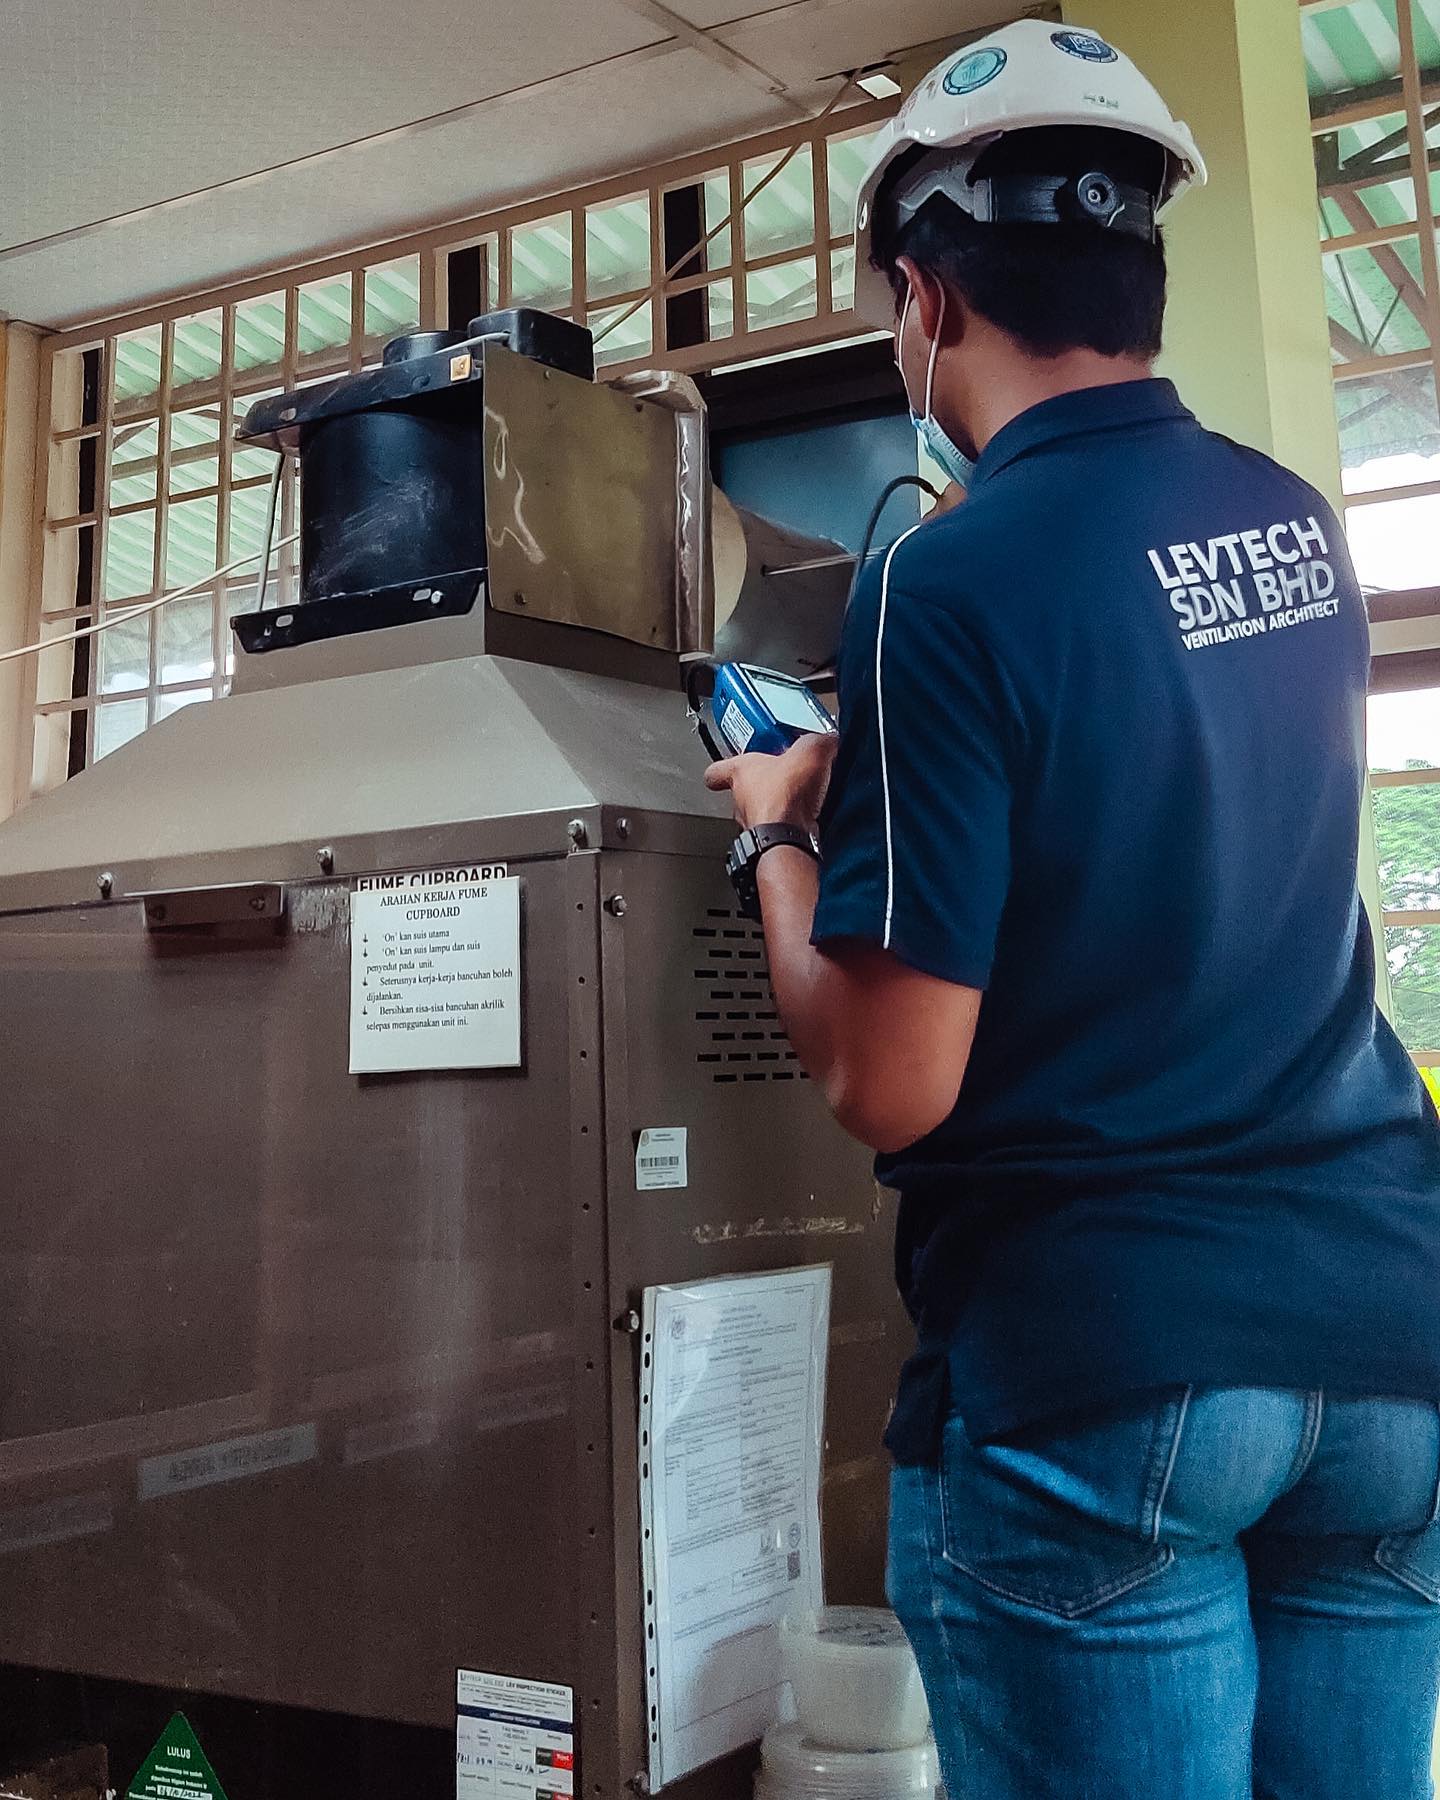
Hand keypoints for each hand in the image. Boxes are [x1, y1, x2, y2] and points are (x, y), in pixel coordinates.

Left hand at [704, 731, 837, 833]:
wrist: (789, 836)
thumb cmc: (783, 796)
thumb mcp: (808, 752)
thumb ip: (817, 742)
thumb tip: (828, 740)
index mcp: (740, 772)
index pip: (718, 770)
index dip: (724, 767)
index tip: (734, 763)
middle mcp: (741, 801)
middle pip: (743, 791)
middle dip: (764, 786)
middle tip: (783, 778)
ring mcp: (754, 824)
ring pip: (760, 813)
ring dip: (777, 808)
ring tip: (801, 800)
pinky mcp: (771, 841)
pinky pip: (779, 831)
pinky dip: (792, 826)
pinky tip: (810, 818)